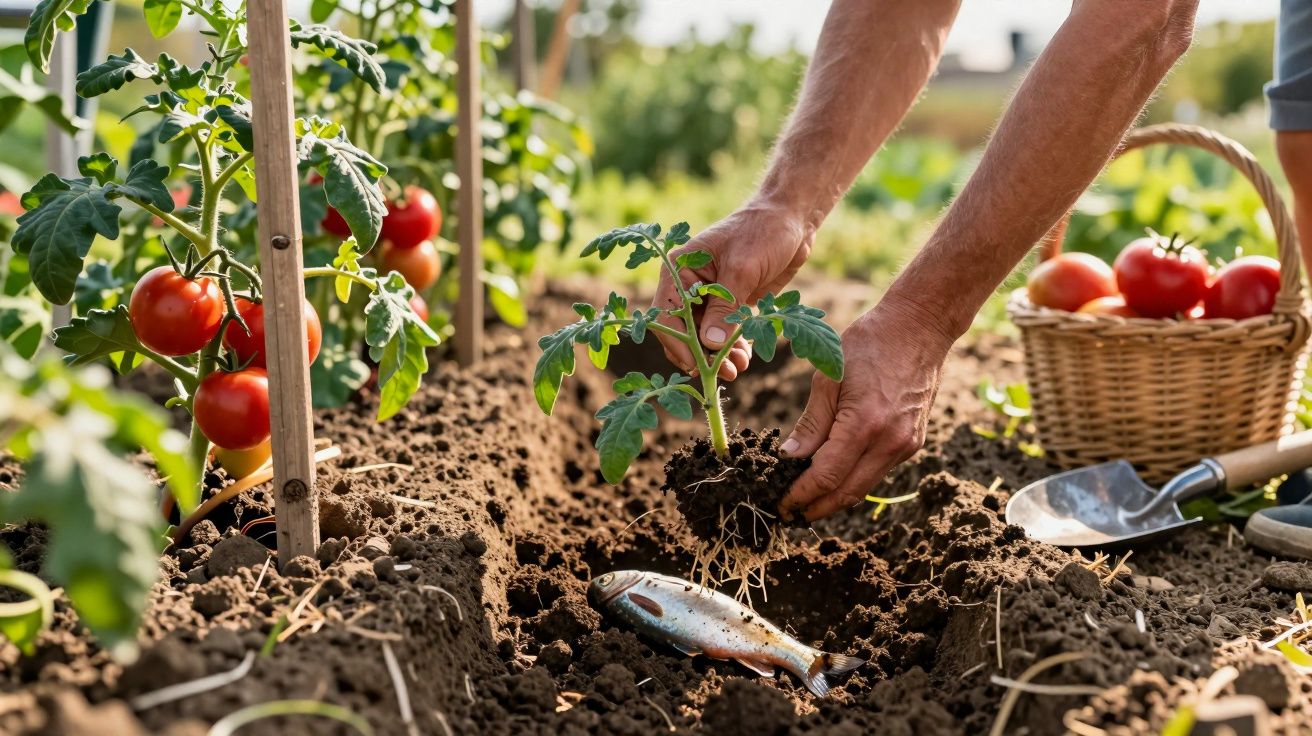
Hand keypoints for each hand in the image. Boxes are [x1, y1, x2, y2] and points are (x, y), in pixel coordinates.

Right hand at [652, 201, 812, 379]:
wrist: (791, 218)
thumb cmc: (763, 231)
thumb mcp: (743, 268)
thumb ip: (725, 306)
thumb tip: (710, 344)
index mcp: (679, 270)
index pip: (666, 315)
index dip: (678, 344)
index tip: (698, 366)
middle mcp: (688, 285)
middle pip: (683, 331)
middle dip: (701, 355)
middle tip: (724, 373)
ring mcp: (709, 296)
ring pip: (704, 337)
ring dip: (718, 356)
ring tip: (738, 369)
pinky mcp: (730, 304)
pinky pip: (723, 334)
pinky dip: (731, 348)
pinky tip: (744, 358)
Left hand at [778, 297, 953, 520]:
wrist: (920, 328)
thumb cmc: (869, 344)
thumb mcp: (828, 378)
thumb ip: (811, 425)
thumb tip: (789, 459)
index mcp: (864, 425)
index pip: (826, 477)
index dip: (800, 496)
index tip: (781, 504)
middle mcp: (890, 443)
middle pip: (847, 494)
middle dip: (816, 509)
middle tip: (790, 514)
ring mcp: (906, 445)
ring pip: (864, 487)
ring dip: (835, 498)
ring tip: (807, 501)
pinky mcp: (913, 442)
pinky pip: (877, 471)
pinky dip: (853, 480)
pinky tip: (834, 477)